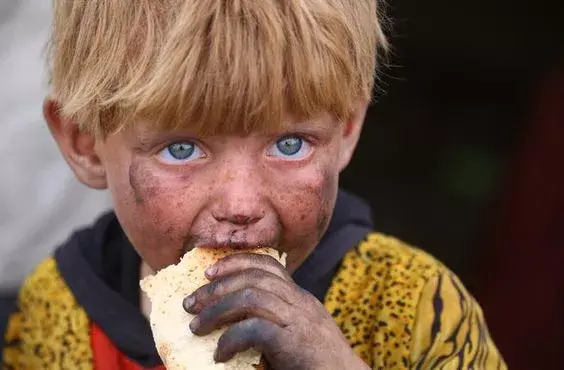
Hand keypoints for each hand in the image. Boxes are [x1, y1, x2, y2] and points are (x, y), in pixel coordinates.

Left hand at [183, 253, 369, 369]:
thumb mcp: (296, 335)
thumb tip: (233, 323)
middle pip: (254, 277)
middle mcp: (300, 303)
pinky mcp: (293, 342)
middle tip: (191, 302)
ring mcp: (298, 321)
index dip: (236, 262)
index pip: (268, 265)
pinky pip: (255, 329)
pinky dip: (231, 338)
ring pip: (251, 297)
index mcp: (300, 298)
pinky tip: (220, 353)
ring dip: (217, 310)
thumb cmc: (317, 364)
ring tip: (196, 327)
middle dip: (217, 286)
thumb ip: (273, 322)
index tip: (210, 272)